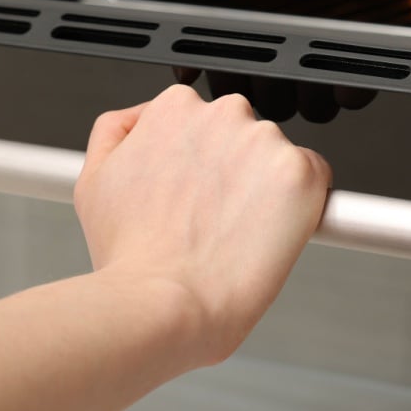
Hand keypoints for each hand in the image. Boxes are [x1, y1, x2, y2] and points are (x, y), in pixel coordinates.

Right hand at [73, 84, 331, 367]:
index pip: (205, 121)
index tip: (199, 192)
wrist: (164, 303)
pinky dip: (302, 208)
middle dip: (236, 171)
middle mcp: (223, 112)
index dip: (203, 162)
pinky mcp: (300, 173)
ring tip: (237, 233)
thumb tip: (138, 120)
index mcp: (175, 107)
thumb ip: (117, 132)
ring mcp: (264, 140)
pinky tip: (267, 237)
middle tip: (215, 217)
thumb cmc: (131, 257)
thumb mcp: (95, 180)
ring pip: (278, 159)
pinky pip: (315, 182)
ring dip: (267, 190)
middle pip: (244, 136)